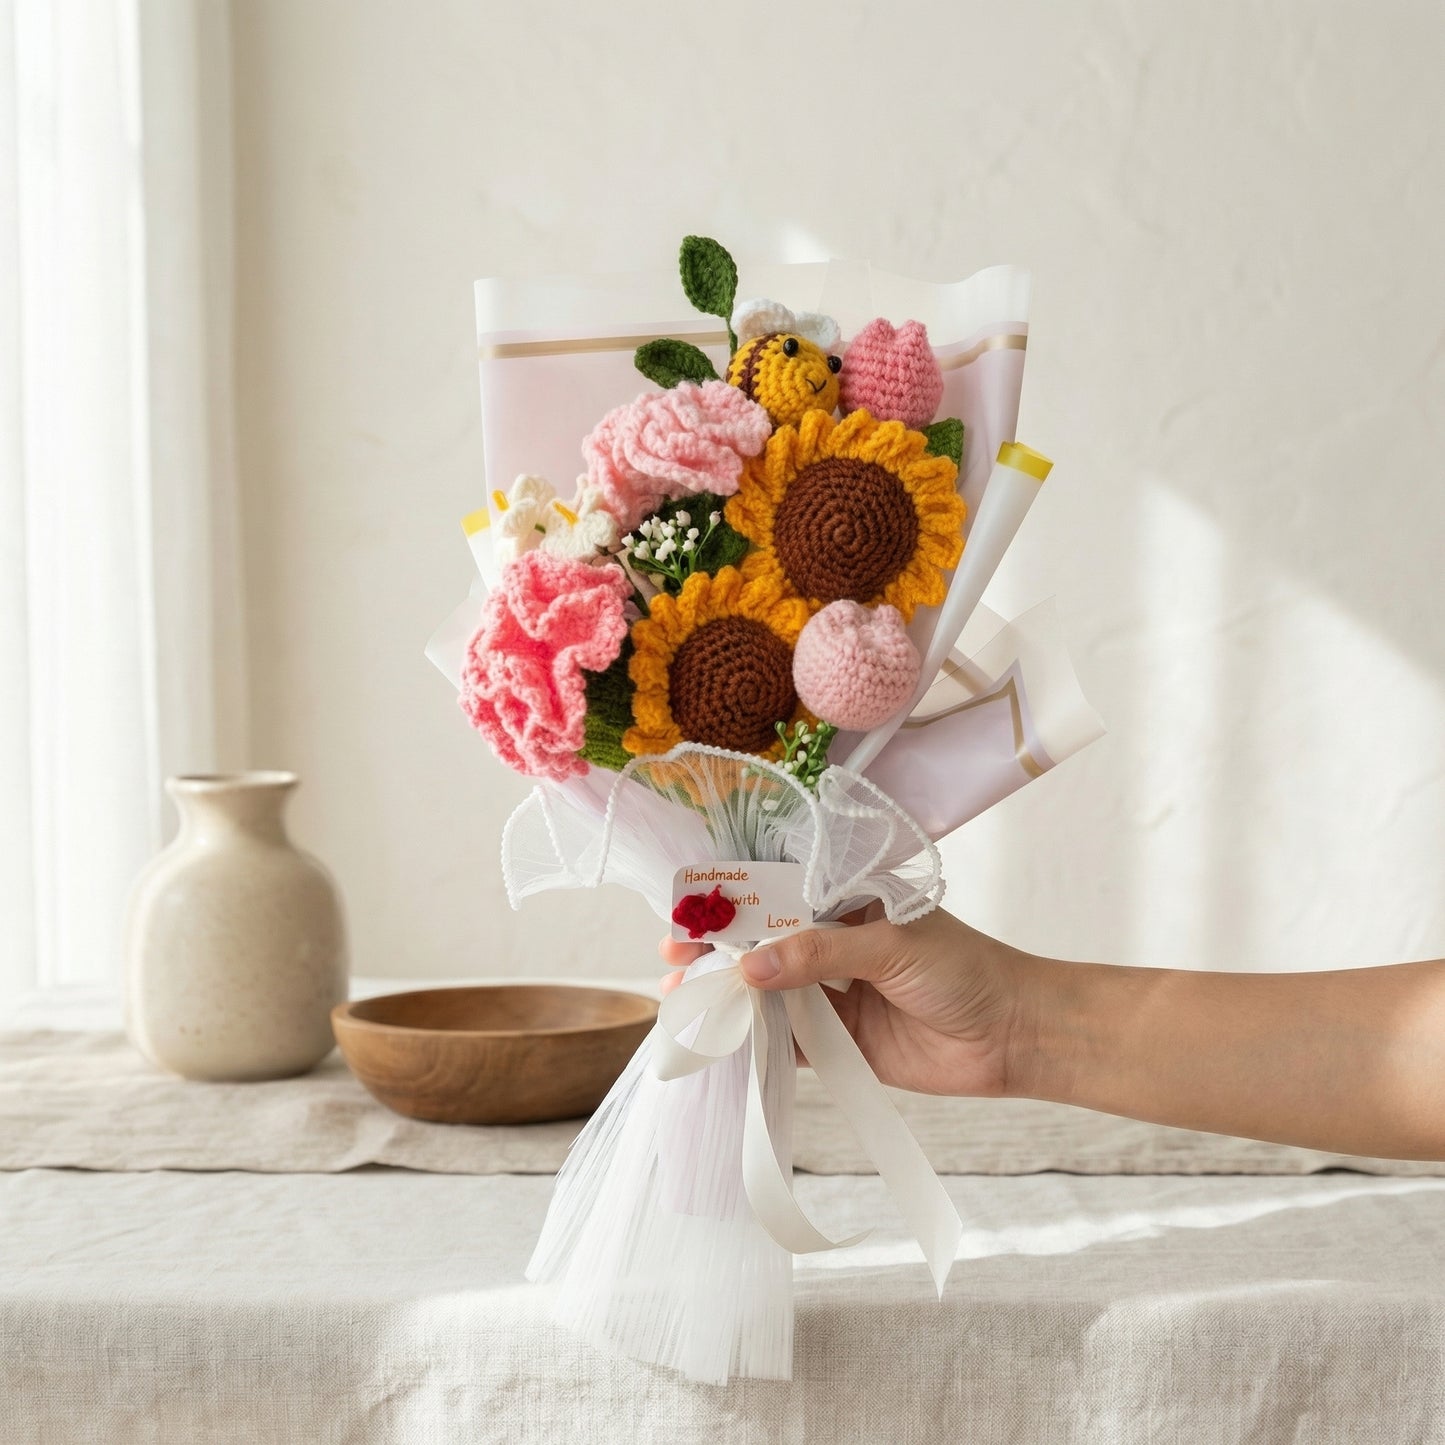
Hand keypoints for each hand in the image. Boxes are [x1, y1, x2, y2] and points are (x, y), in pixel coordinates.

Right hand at [657, 906, 1034, 1096]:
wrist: (1014, 1036)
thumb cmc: (965, 970)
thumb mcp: (892, 945)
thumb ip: (821, 953)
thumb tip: (750, 969)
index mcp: (847, 901)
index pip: (777, 894)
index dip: (731, 901)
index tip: (687, 912)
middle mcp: (834, 944)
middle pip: (761, 944)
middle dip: (716, 951)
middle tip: (673, 960)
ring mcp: (834, 994)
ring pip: (767, 993)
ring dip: (727, 997)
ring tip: (682, 1002)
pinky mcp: (839, 1042)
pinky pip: (786, 1041)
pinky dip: (751, 1043)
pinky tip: (717, 1043)